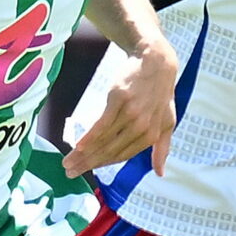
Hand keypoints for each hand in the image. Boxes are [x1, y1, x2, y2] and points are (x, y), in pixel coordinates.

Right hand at [63, 43, 177, 176]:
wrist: (155, 62)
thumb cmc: (160, 92)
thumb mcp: (167, 122)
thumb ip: (162, 148)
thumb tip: (160, 173)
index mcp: (150, 135)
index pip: (121, 156)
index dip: (102, 165)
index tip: (86, 171)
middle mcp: (140, 127)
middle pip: (109, 151)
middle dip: (88, 164)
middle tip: (69, 172)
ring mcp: (130, 114)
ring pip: (103, 140)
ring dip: (83, 154)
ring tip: (67, 163)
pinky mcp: (119, 100)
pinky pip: (101, 124)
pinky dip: (89, 137)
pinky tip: (78, 146)